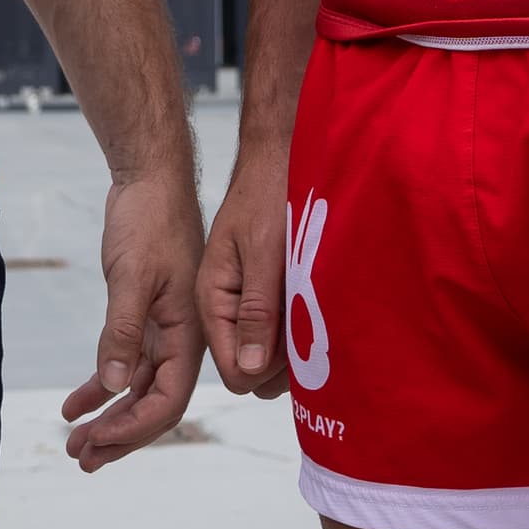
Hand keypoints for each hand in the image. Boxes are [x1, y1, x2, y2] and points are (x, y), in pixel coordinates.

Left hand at [60, 163, 206, 468]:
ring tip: (75, 442)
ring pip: (138, 389)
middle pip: (154, 404)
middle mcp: (183, 339)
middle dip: (119, 435)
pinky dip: (101, 385)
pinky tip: (74, 404)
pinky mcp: (145, 317)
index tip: (96, 441)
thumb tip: (116, 386)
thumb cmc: (150, 220)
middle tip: (80, 457)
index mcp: (191, 334)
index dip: (133, 428)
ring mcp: (164, 330)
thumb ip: (123, 331)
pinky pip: (126, 364)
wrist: (150, 179)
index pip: (168, 401)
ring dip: (108, 417)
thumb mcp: (132, 276)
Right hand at [197, 144, 293, 399]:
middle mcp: (226, 308)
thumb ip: (256, 310)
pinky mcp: (265, 296)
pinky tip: (316, 305)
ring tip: (316, 313)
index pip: (232, 368)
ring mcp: (246, 304)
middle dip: (283, 363)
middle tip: (311, 328)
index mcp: (212, 298)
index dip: (265, 369)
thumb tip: (248, 369)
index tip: (296, 346)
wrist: (279, 160)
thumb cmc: (268, 197)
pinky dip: (300, 329)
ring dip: (295, 347)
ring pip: (269, 355)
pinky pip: (280, 333)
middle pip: (251, 368)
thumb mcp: (263, 254)